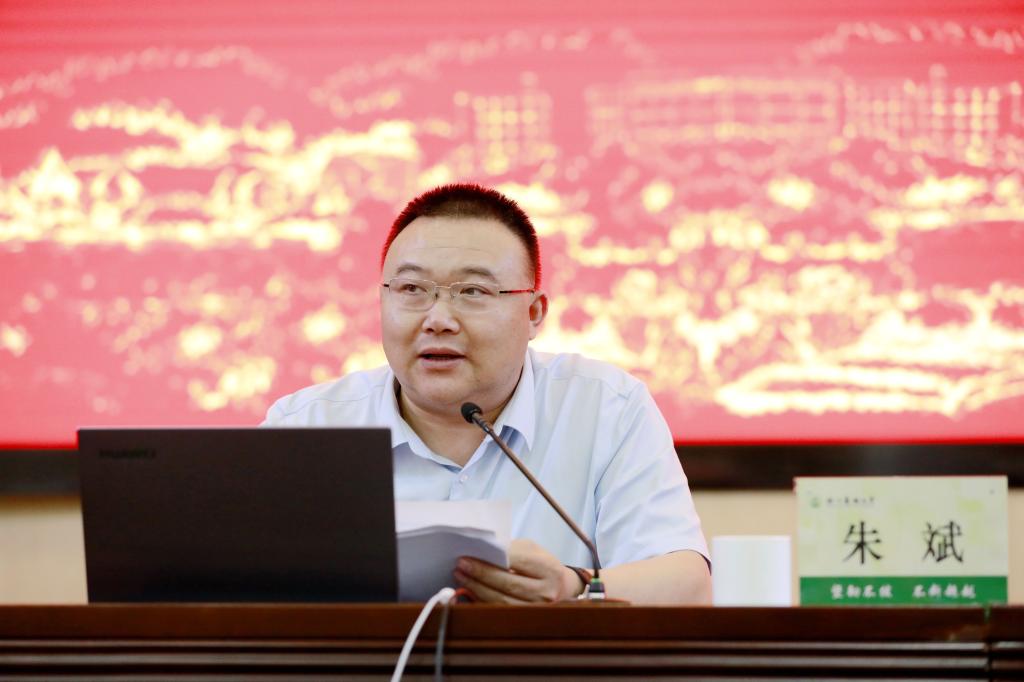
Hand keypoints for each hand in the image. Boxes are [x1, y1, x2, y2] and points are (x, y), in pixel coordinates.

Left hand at [453, 538, 581, 602]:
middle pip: (508, 583)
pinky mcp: (527, 620)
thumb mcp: (531, 549)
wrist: (561, 587)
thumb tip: (482, 550)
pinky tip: (470, 590)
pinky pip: (500, 611)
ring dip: (477, 589)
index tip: (468, 555)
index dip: (491, 559)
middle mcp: (546, 591)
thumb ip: (510, 549)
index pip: (517, 561)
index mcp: (549, 568)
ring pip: (502, 600)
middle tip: (461, 565)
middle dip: (480, 574)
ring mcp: (537, 609)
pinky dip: (482, 600)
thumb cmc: (541, 564)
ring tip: (462, 577)